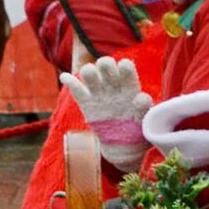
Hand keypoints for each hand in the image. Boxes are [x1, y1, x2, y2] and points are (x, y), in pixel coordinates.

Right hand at [60, 57, 152, 171]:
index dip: (124, 66)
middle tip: (108, 75)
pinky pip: (75, 89)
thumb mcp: (144, 119)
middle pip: (105, 64)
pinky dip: (69, 81)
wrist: (123, 144)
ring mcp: (99, 93)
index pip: (125, 67)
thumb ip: (144, 108)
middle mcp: (114, 86)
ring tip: (92, 79)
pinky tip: (65, 77)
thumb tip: (140, 97)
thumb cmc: (138, 128)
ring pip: (89, 72)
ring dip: (89, 71)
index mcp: (129, 86)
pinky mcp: (86, 103)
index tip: (124, 68)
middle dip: (105, 64)